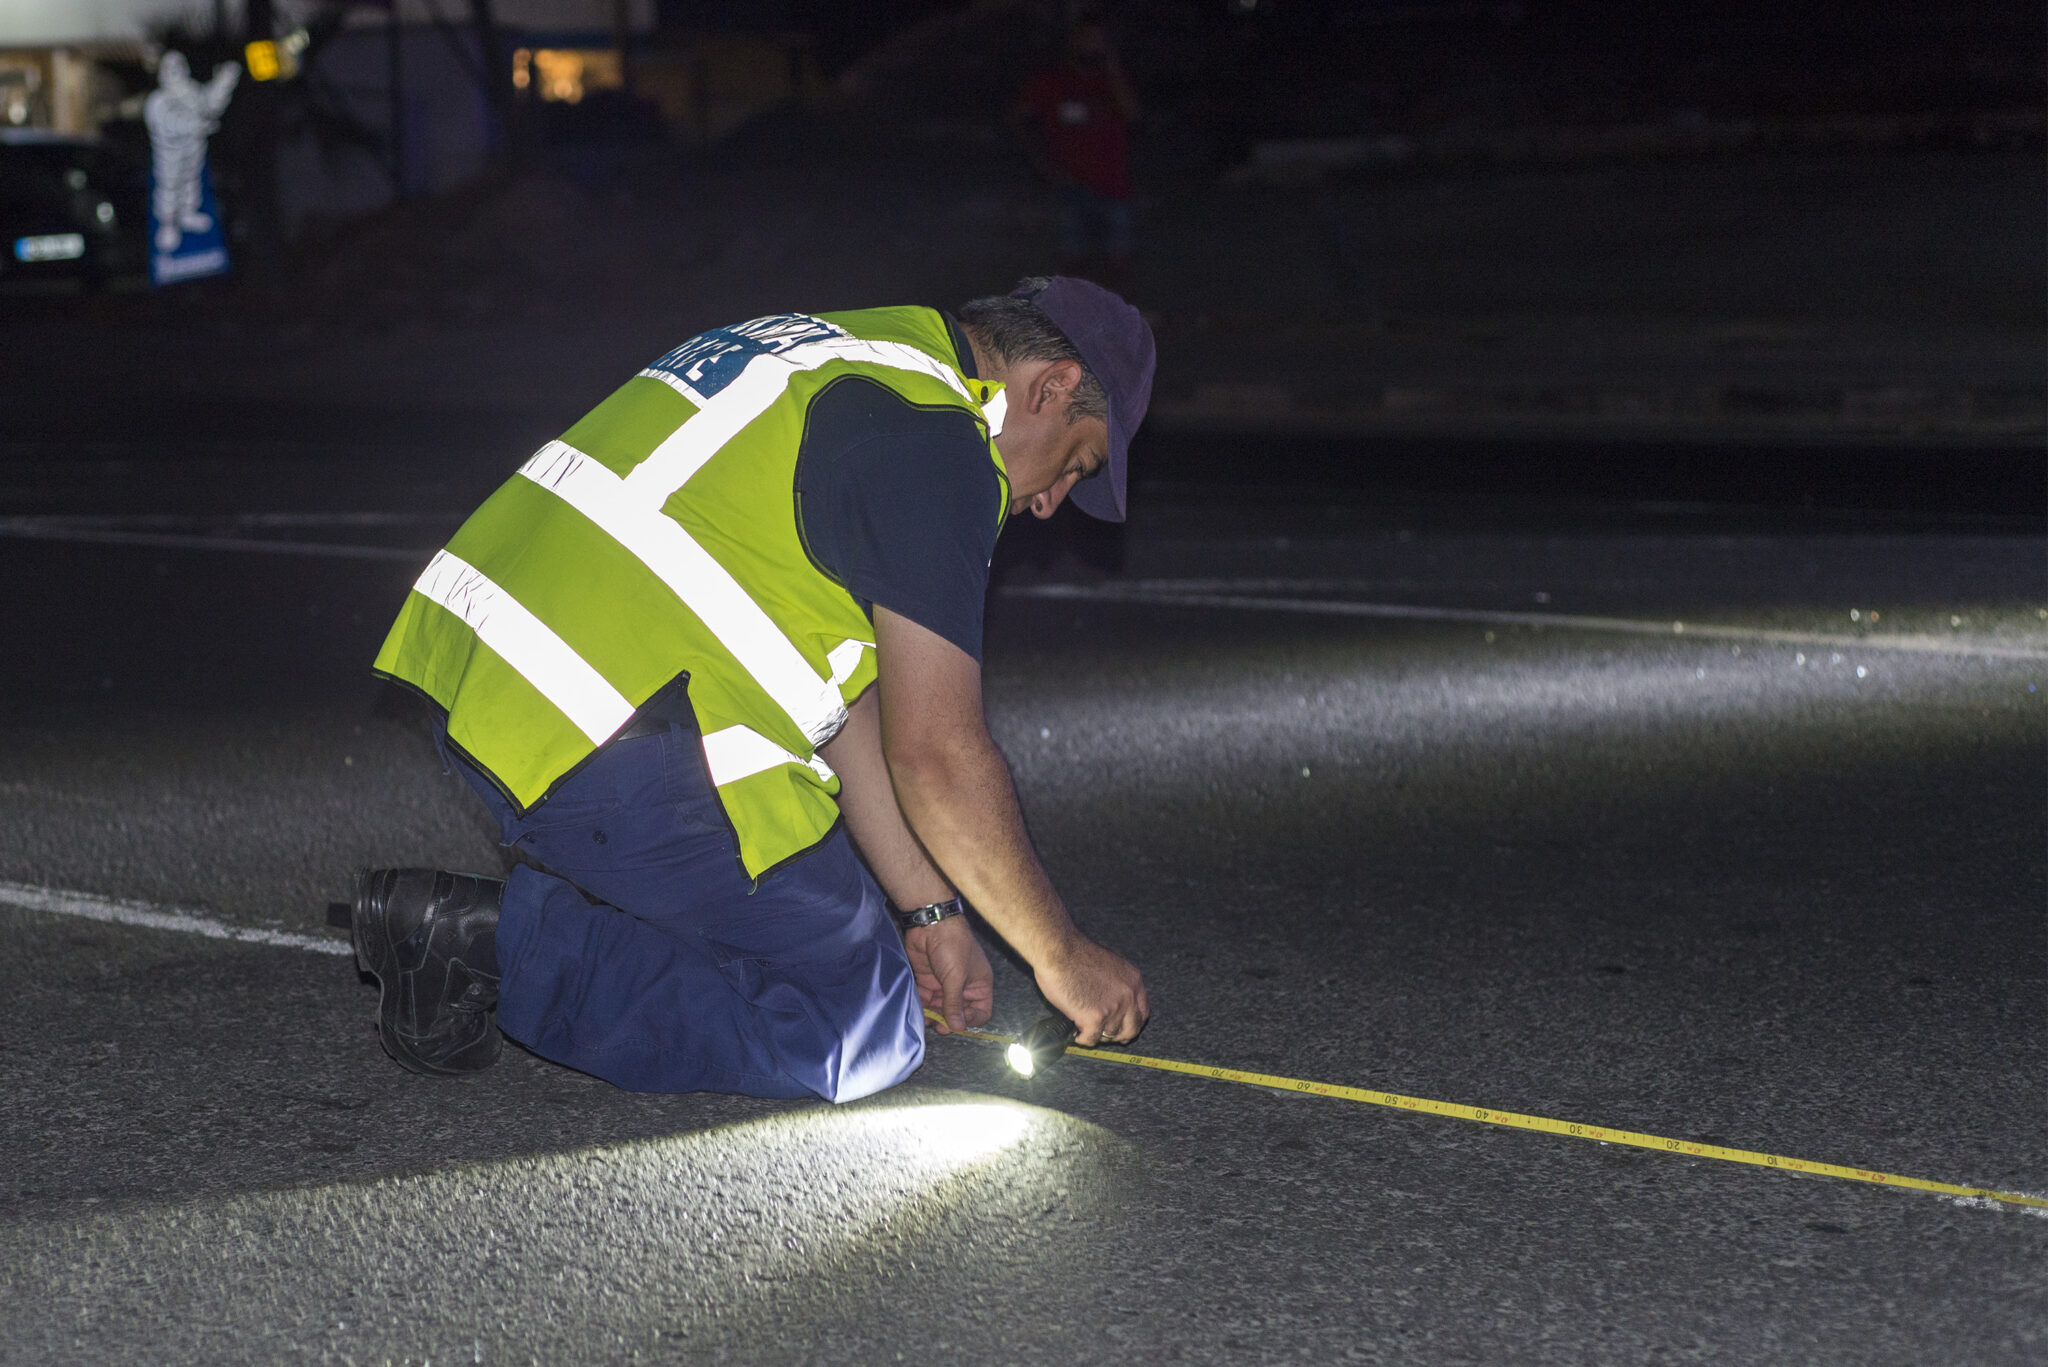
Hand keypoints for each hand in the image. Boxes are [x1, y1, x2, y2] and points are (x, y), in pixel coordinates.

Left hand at [904, 916, 993, 1034]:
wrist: (931, 924)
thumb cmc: (953, 947)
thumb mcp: (956, 977)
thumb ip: (954, 1004)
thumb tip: (957, 1027)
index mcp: (979, 985)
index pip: (980, 1011)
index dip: (970, 1020)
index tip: (957, 1024)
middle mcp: (963, 986)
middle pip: (958, 1012)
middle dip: (949, 1020)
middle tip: (938, 1026)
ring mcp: (945, 983)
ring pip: (940, 1008)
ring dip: (934, 1015)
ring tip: (926, 1020)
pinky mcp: (928, 980)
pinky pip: (926, 999)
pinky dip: (922, 1006)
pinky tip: (917, 1010)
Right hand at [1035, 935, 1147, 1045]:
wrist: (1058, 951)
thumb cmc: (1075, 955)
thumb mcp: (1110, 965)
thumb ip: (1118, 985)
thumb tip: (1116, 1004)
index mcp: (1133, 980)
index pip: (1143, 1013)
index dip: (1132, 1024)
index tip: (1123, 1030)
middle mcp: (1128, 995)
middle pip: (1131, 1030)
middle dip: (1117, 1036)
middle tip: (1103, 1035)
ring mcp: (1114, 1007)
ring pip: (1109, 1036)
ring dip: (1095, 1034)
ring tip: (1082, 1025)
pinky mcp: (1095, 1018)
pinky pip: (1091, 1040)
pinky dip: (1082, 1038)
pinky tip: (1075, 1031)